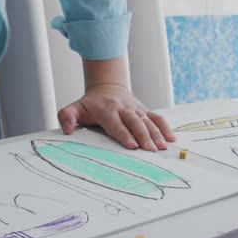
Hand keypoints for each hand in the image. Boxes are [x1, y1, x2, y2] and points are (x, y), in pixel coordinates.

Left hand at [57, 84, 175, 150]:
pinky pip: (156, 117)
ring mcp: (136, 109)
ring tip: (162, 147)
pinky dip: (165, 127)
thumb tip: (67, 130)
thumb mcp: (74, 108)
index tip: (131, 145)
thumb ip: (66, 117)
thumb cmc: (89, 104)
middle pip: (135, 122)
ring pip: (148, 121)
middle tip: (150, 150)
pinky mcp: (144, 110)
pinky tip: (171, 138)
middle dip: (143, 136)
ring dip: (156, 134)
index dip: (124, 134)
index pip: (115, 123)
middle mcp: (123, 108)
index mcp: (106, 110)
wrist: (107, 87)